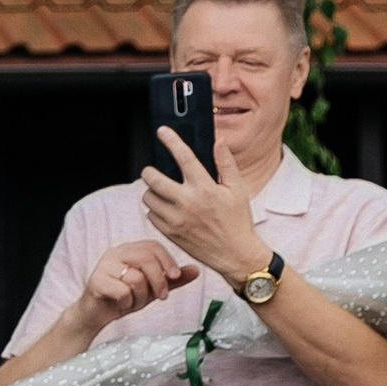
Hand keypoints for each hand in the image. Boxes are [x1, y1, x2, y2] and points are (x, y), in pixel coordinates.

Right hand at [78, 231, 197, 331]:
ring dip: (141, 297)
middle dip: (159, 280)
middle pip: (145, 258)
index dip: (167, 261)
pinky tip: (122, 305)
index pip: (152, 246)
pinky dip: (127, 303)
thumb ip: (172, 280)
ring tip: (135, 303)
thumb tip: (196, 270)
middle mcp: (115, 253)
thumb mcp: (152, 288)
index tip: (176, 277)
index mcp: (129, 250)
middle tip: (162, 297)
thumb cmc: (124, 298)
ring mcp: (104, 266)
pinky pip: (122, 291)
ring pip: (135, 278)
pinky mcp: (96, 281)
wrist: (96, 315)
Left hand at [138, 127, 264, 282]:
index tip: (162, 131)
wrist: (235, 254)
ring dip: (152, 191)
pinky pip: (151, 214)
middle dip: (149, 171)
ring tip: (162, 191)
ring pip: (148, 197)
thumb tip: (219, 141)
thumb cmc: (237, 220)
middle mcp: (187, 203)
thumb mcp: (237, 189)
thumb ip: (226, 164)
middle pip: (153, 179)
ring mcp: (176, 219)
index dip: (171, 141)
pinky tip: (166, 208)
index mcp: (205, 189)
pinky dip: (155, 209)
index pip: (184, 158)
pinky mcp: (170, 233)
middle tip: (153, 170)